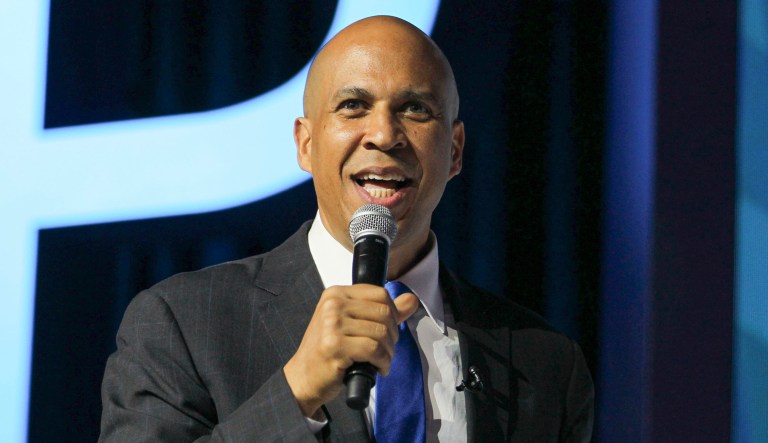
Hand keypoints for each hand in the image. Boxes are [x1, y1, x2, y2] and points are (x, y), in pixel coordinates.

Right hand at [283, 284, 418, 416]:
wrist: (303, 377)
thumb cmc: (328, 350)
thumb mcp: (353, 324)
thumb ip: (383, 310)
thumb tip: (411, 300)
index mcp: (336, 293)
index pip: (380, 293)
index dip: (393, 313)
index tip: (389, 330)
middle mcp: (333, 305)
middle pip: (384, 312)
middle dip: (393, 335)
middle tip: (386, 350)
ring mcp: (332, 324)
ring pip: (381, 332)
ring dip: (389, 352)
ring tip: (382, 361)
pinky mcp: (335, 345)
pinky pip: (374, 350)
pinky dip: (382, 362)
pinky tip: (378, 369)